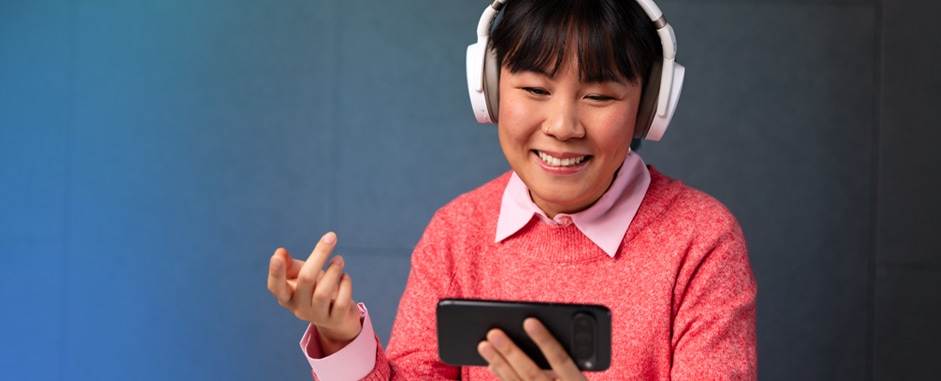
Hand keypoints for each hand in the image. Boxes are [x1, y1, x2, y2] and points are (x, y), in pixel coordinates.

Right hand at [267, 232, 361, 354]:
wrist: (337, 317)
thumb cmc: (316, 290)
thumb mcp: (301, 276)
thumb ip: (290, 265)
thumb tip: (280, 252)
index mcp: (287, 296)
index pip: (275, 287)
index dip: (275, 273)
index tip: (277, 255)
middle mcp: (299, 308)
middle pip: (306, 279)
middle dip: (319, 255)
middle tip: (331, 238)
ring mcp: (317, 316)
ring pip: (323, 293)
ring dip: (333, 271)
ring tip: (339, 259)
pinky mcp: (336, 320)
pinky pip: (340, 303)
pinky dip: (345, 286)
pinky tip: (345, 276)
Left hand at [477, 318, 587, 380]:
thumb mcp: (579, 377)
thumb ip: (564, 360)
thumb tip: (534, 330)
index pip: (560, 359)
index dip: (545, 340)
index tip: (529, 321)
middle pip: (531, 372)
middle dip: (511, 351)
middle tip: (494, 333)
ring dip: (499, 363)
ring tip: (484, 345)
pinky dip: (502, 377)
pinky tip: (492, 364)